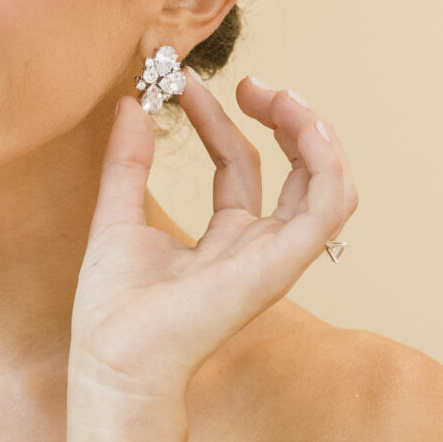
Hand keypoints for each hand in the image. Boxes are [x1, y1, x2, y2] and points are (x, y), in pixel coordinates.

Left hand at [69, 74, 355, 409]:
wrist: (114, 358)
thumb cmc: (112, 312)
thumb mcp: (116, 215)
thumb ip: (128, 161)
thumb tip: (130, 103)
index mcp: (224, 240)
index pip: (238, 165)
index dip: (217, 119)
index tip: (182, 84)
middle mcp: (257, 247)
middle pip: (293, 169)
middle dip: (280, 116)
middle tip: (247, 82)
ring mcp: (275, 256)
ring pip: (325, 183)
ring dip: (311, 131)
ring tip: (277, 94)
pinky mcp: (284, 263)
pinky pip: (329, 204)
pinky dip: (326, 159)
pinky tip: (300, 122)